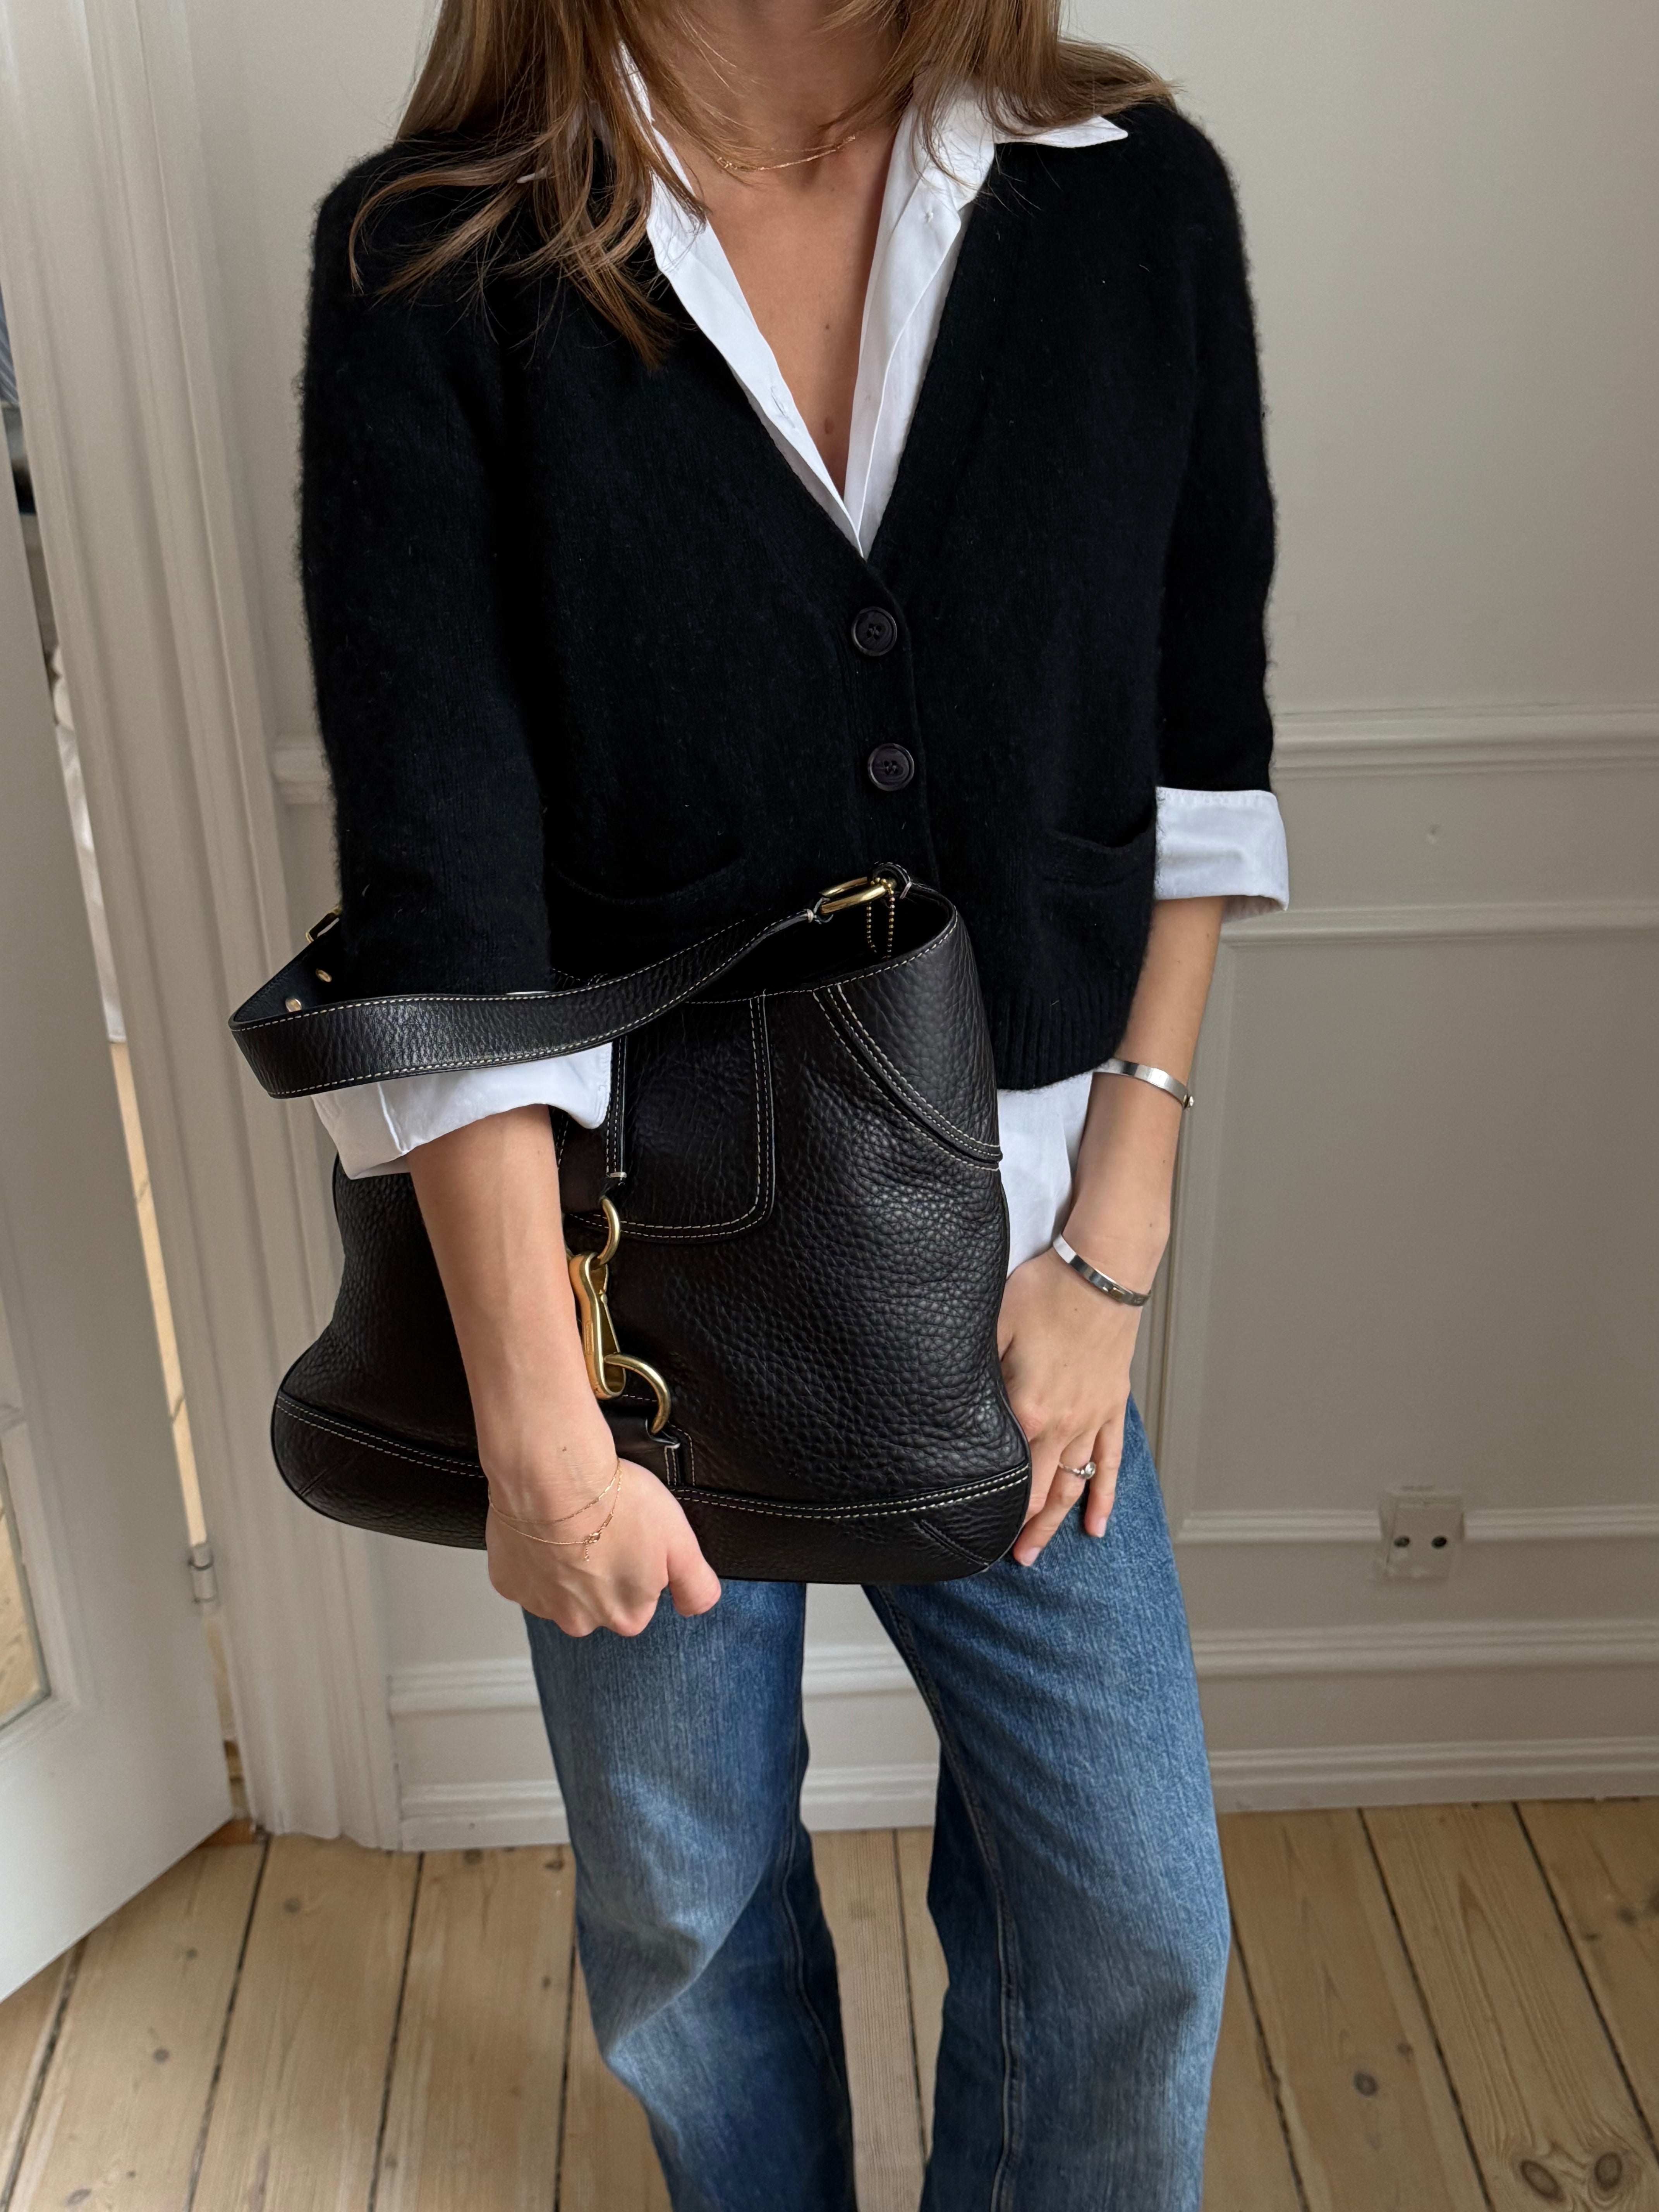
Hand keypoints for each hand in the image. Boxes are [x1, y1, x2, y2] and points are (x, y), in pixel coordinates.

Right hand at [484, 1424, 720, 1635]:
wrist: (552, 1475)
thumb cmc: (615, 1501)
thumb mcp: (681, 1541)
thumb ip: (696, 1584)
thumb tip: (698, 1606)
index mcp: (626, 1615)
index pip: (639, 1601)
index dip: (638, 1566)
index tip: (633, 1536)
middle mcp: (581, 1621)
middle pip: (598, 1600)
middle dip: (600, 1570)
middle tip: (601, 1528)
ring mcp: (541, 1603)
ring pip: (561, 1588)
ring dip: (566, 1563)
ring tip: (571, 1523)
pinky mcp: (508, 1581)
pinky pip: (526, 1572)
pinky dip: (534, 1553)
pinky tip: (544, 1525)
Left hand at [997, 1247, 1143, 1563]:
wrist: (1101, 1272)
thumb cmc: (1045, 1292)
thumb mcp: (995, 1329)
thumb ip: (975, 1374)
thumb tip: (951, 1403)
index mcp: (1028, 1410)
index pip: (1010, 1477)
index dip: (995, 1512)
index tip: (977, 1537)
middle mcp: (1063, 1424)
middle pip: (1041, 1491)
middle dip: (1022, 1529)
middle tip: (1008, 1559)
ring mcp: (1091, 1417)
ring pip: (1074, 1483)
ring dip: (1055, 1521)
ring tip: (1037, 1552)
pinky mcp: (1111, 1404)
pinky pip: (1111, 1458)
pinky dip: (1105, 1494)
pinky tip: (1098, 1524)